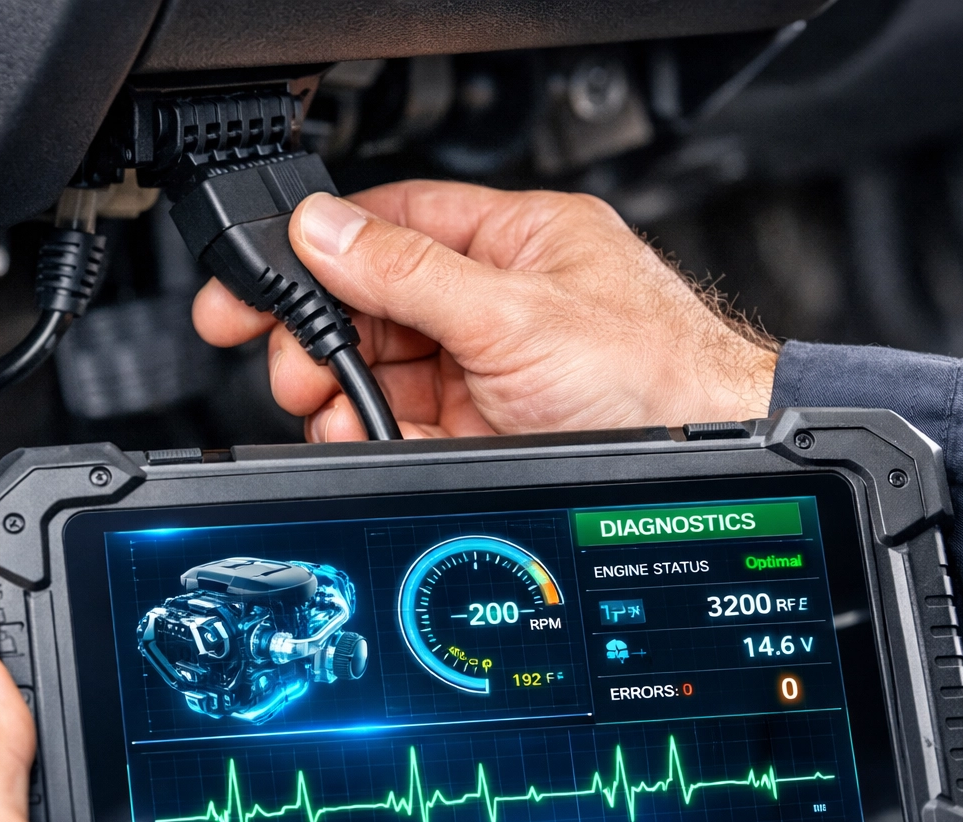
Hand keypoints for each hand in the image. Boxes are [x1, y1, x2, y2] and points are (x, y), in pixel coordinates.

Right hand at [193, 180, 778, 440]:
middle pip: (376, 302)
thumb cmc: (652, 373)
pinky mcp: (484, 427)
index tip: (263, 275)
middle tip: (286, 358)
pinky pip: (402, 422)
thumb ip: (410, 273)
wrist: (699, 457)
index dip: (323, 246)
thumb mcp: (514, 314)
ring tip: (324, 403)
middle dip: (322, 331)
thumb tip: (325, 231)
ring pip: (382, 368)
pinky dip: (368, 430)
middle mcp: (498, 298)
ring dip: (339, 389)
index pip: (396, 223)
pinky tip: (358, 432)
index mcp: (514, 241)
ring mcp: (490, 365)